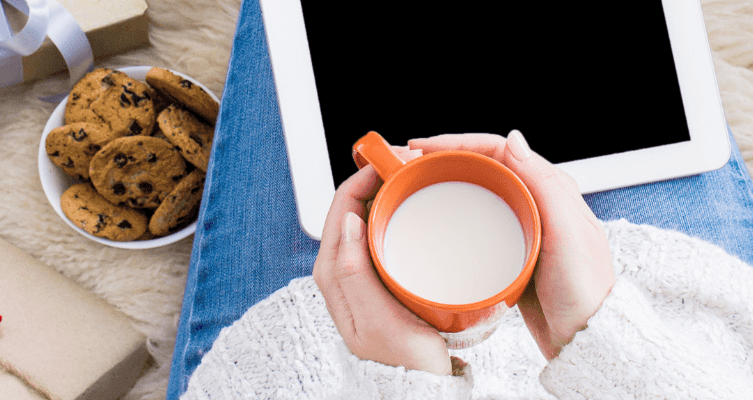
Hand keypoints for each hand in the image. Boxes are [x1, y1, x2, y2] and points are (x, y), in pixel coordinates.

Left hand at [314, 152, 453, 374]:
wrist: (419, 386)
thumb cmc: (401, 359)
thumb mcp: (377, 319)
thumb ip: (356, 273)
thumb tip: (347, 219)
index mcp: (334, 273)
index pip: (341, 205)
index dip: (364, 175)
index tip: (394, 160)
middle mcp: (341, 268)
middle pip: (353, 205)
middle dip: (377, 176)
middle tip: (412, 162)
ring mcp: (360, 271)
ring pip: (368, 216)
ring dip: (388, 191)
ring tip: (416, 176)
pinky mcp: (379, 276)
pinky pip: (382, 232)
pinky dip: (396, 212)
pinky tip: (417, 208)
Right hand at [409, 131, 614, 359]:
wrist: (584, 337)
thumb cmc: (584, 289)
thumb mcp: (567, 234)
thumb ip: (545, 186)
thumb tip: (514, 141)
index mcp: (553, 189)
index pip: (499, 151)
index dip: (458, 143)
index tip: (423, 149)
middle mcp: (539, 201)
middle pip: (486, 166)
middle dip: (448, 159)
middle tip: (412, 165)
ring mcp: (525, 225)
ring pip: (481, 192)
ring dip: (450, 183)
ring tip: (419, 186)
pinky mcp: (513, 250)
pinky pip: (481, 221)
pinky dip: (457, 214)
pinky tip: (440, 223)